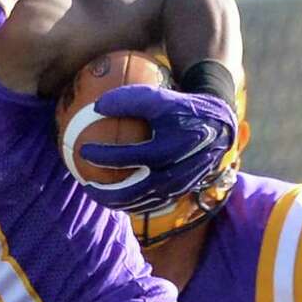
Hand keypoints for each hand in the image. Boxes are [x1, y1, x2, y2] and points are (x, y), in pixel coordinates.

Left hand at [78, 85, 236, 212]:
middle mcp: (174, 173)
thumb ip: (129, 99)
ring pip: (141, 203)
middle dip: (104, 192)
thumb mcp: (159, 97)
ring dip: (116, 202)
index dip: (102, 156)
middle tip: (85, 184)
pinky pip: (151, 204)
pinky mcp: (180, 193)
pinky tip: (116, 197)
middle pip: (132, 192)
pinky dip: (131, 203)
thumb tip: (96, 106)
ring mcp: (178, 187)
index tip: (83, 150)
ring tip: (97, 194)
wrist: (219, 124)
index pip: (128, 157)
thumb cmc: (184, 105)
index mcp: (169, 148)